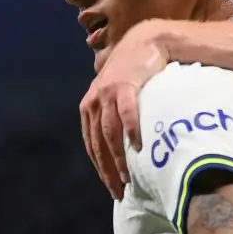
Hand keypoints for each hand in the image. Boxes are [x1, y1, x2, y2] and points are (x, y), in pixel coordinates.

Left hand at [79, 21, 170, 198]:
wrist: (144, 42)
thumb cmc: (132, 73)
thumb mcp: (115, 96)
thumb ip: (112, 118)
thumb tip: (121, 149)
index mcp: (88, 108)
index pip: (91, 146)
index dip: (100, 169)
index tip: (112, 187)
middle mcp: (94, 102)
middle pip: (99, 144)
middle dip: (108, 170)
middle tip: (120, 191)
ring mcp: (108, 93)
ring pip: (111, 133)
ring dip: (118, 158)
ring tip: (128, 177)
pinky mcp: (125, 85)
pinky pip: (127, 113)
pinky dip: (131, 131)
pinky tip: (138, 148)